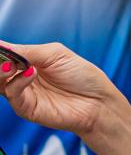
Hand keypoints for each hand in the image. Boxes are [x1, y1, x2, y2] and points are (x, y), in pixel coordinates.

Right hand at [0, 42, 122, 143]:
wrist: (98, 102)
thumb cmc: (82, 76)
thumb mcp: (54, 54)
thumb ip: (27, 51)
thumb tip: (2, 45)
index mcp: (27, 62)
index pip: (4, 54)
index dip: (0, 50)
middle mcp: (21, 78)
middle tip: (1, 55)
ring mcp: (23, 94)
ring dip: (0, 71)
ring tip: (9, 65)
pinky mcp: (27, 109)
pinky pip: (13, 95)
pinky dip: (18, 83)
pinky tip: (31, 74)